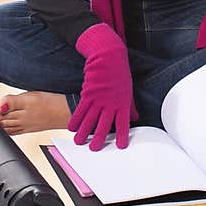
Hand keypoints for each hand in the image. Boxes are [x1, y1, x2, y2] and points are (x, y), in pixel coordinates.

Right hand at [68, 23, 137, 150]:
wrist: (109, 57)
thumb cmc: (119, 73)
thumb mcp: (128, 91)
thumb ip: (130, 107)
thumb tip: (134, 117)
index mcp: (123, 104)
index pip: (123, 123)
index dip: (122, 135)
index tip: (120, 146)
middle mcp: (110, 104)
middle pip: (103, 125)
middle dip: (98, 139)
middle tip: (93, 149)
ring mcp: (98, 100)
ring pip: (89, 120)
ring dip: (83, 132)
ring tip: (78, 142)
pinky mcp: (88, 94)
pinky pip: (80, 110)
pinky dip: (75, 120)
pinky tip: (71, 127)